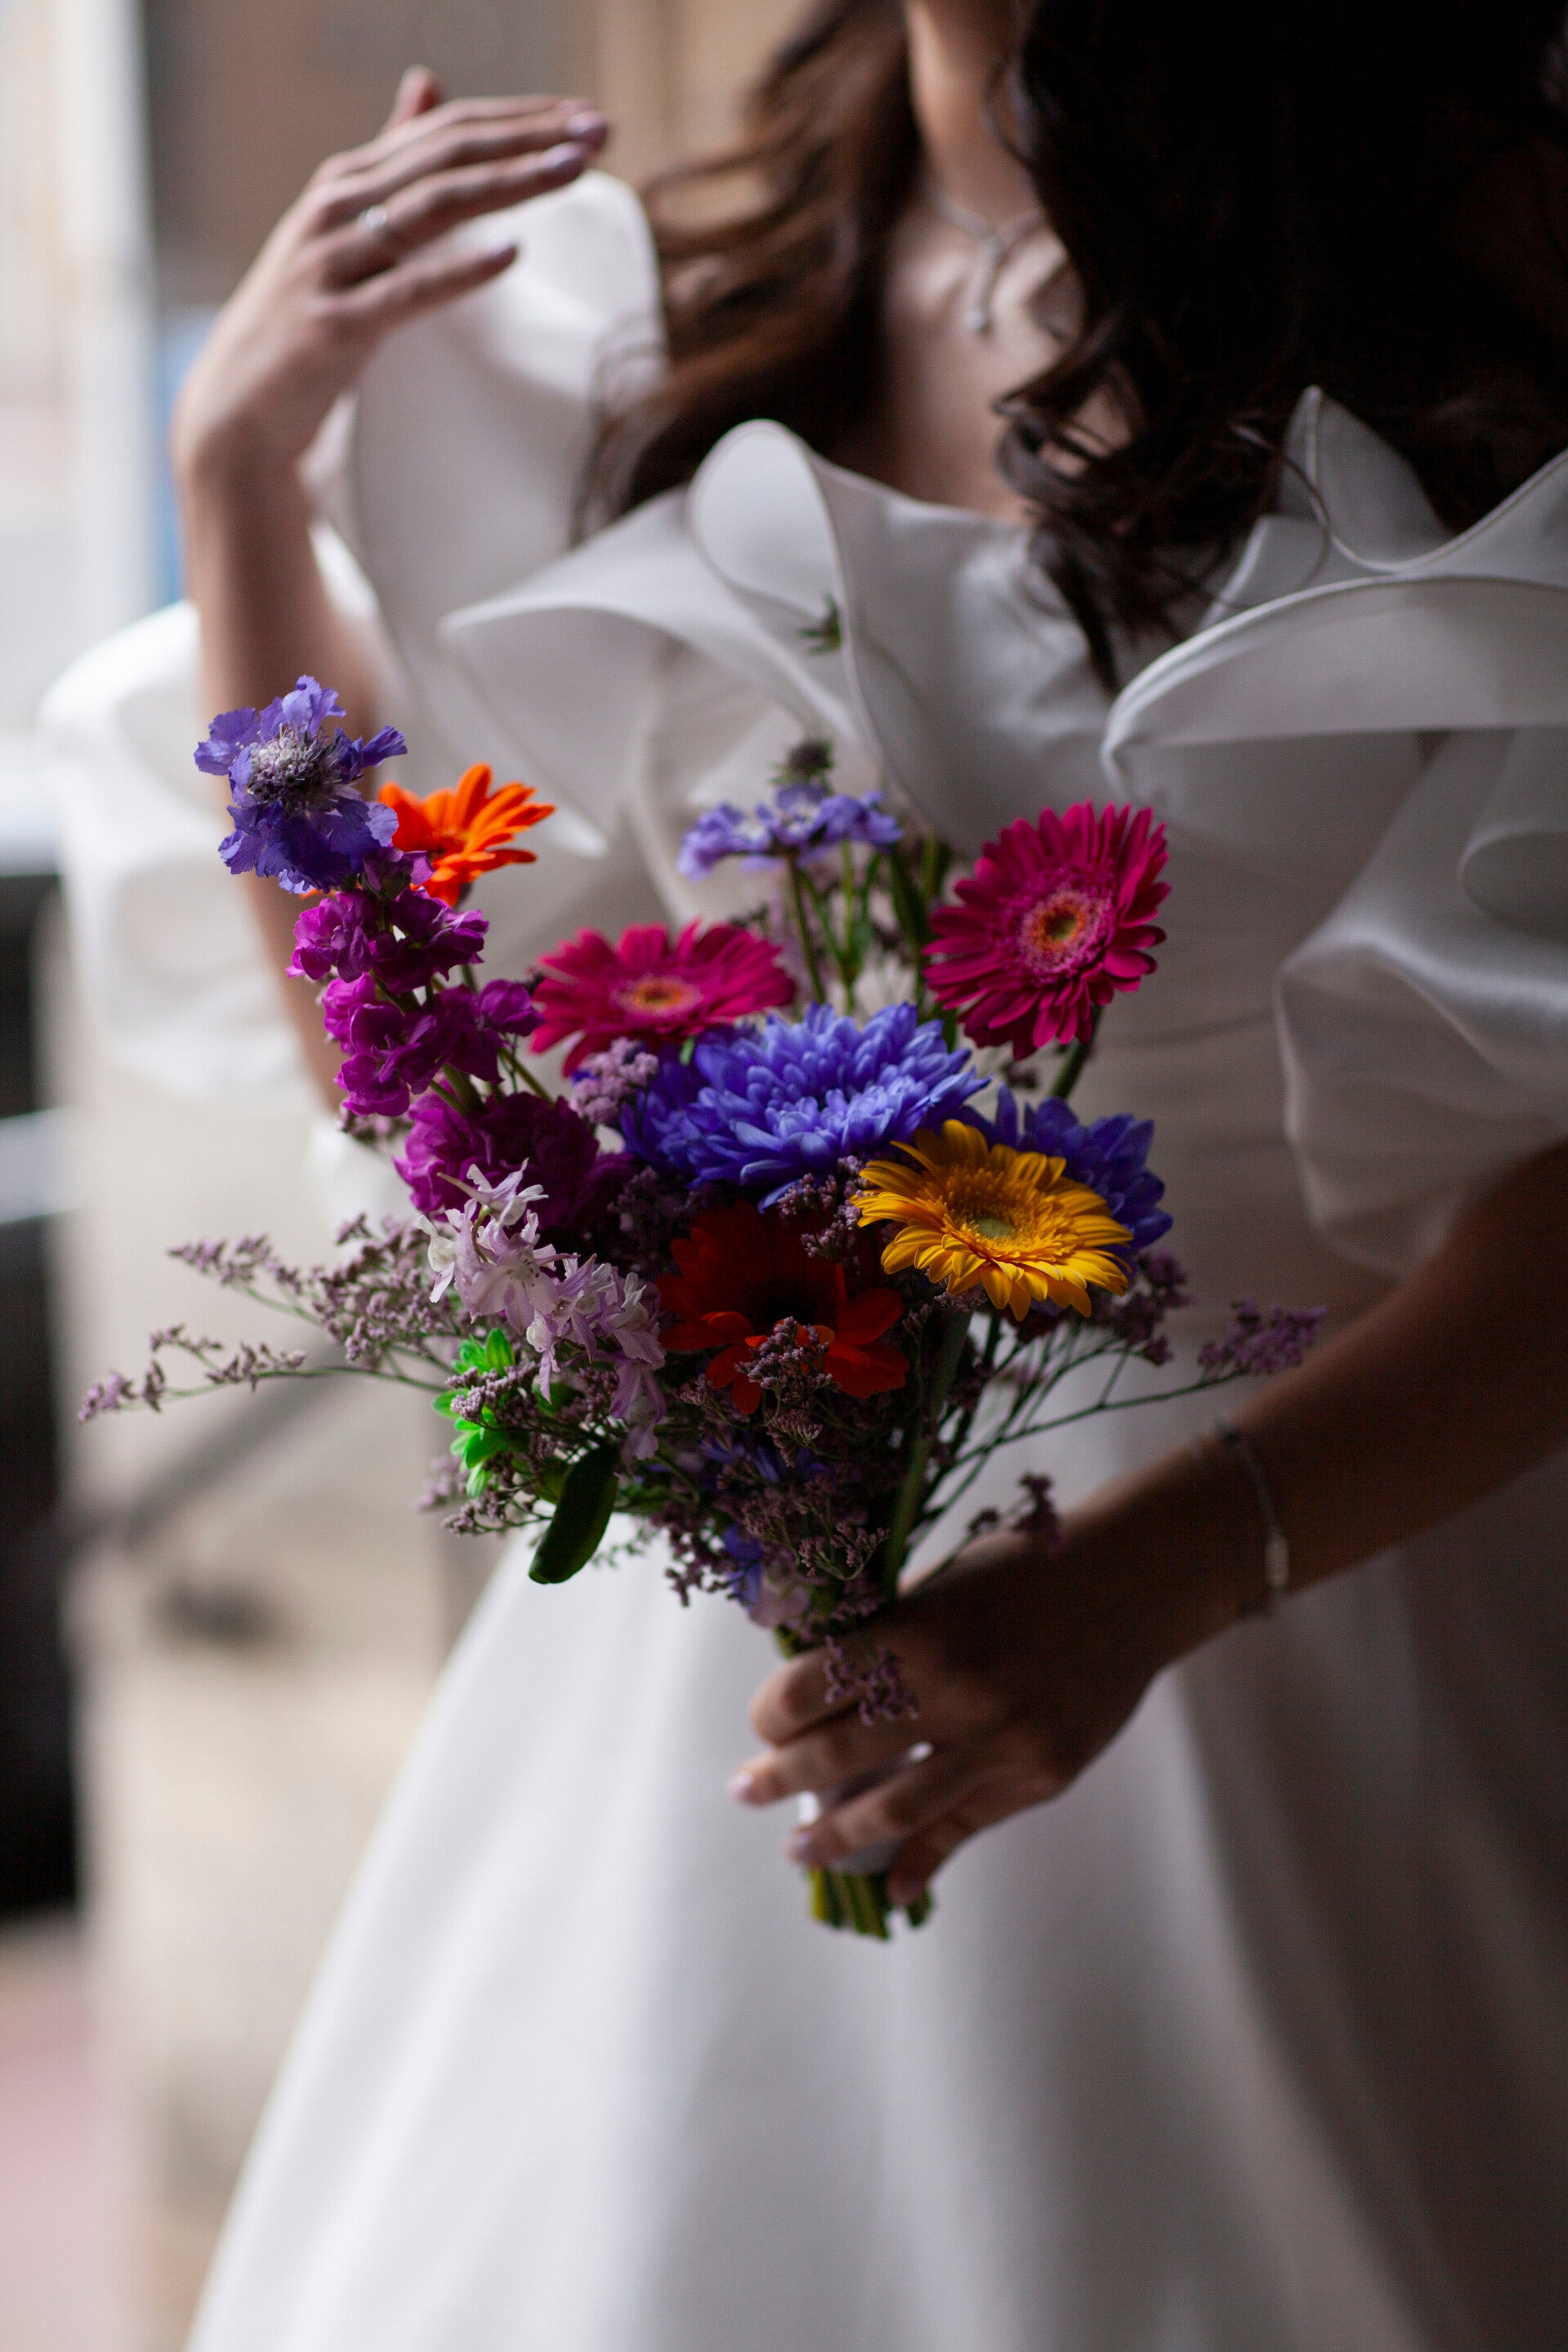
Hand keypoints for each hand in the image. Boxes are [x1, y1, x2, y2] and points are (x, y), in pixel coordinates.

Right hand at [172, 67, 607, 486]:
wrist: (240, 408)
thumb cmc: (309, 317)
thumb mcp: (349, 228)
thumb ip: (390, 159)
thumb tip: (426, 81)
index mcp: (348, 181)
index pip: (445, 130)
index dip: (518, 117)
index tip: (585, 117)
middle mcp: (336, 209)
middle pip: (445, 156)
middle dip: (528, 138)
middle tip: (599, 131)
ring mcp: (330, 265)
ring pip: (431, 208)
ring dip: (508, 184)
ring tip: (573, 172)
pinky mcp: (333, 327)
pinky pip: (405, 292)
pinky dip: (459, 271)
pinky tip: (511, 253)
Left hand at [734, 1516, 1204, 1907]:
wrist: (1132, 1584)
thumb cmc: (1023, 1571)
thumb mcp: (942, 1586)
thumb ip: (885, 1637)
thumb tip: (812, 1694)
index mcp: (918, 1629)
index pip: (811, 1690)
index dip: (772, 1717)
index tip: (761, 1729)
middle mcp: (955, 1691)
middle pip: (838, 1755)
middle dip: (779, 1781)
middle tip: (745, 1792)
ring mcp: (1001, 1742)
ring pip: (893, 1810)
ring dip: (834, 1838)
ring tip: (799, 1851)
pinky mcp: (1040, 1776)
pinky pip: (963, 1829)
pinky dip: (921, 1862)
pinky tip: (890, 1884)